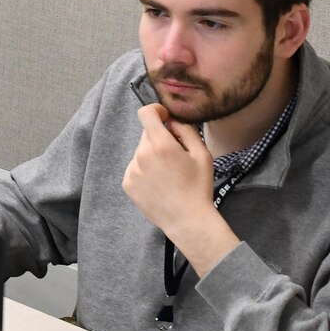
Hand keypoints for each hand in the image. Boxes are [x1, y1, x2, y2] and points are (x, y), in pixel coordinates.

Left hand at [123, 104, 237, 275]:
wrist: (187, 220)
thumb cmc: (198, 186)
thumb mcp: (202, 154)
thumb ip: (187, 130)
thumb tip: (172, 121)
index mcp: (160, 145)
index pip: (146, 113)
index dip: (156, 111)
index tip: (166, 119)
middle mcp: (141, 155)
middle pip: (147, 134)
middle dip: (160, 138)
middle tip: (176, 155)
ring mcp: (132, 170)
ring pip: (141, 152)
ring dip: (152, 155)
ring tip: (169, 174)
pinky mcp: (127, 183)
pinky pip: (135, 167)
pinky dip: (145, 170)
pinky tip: (159, 184)